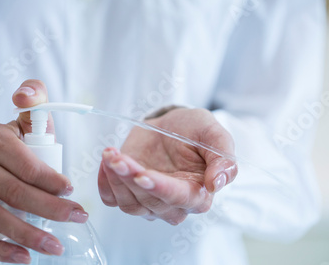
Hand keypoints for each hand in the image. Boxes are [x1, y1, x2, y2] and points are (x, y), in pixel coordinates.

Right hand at [0, 80, 87, 263]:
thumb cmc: (17, 143)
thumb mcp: (28, 119)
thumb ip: (35, 101)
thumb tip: (24, 97)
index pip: (25, 164)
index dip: (51, 181)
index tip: (73, 192)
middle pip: (13, 192)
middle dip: (50, 209)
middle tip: (77, 218)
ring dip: (28, 235)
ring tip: (55, 246)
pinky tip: (23, 257)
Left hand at [98, 108, 236, 224]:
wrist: (172, 125)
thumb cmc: (195, 131)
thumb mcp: (213, 134)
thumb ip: (223, 158)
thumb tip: (216, 184)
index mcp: (198, 193)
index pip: (178, 198)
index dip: (159, 188)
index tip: (141, 174)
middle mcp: (173, 204)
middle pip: (149, 202)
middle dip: (130, 178)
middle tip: (117, 156)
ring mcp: (148, 202)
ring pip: (129, 203)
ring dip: (116, 179)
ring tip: (110, 154)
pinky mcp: (129, 194)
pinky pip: (112, 199)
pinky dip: (105, 183)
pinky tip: (106, 162)